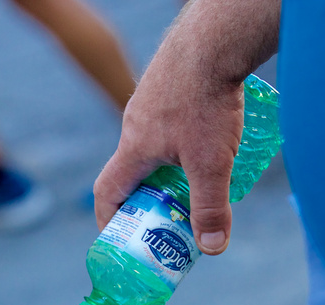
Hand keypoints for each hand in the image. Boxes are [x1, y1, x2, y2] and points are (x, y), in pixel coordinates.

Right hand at [94, 0, 279, 253]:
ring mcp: (151, 97)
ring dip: (163, 165)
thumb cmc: (207, 99)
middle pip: (130, 168)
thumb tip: (212, 249)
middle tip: (165, 215)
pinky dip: (179, 136)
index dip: (109, 219)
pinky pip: (167, 116)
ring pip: (151, 141)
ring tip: (192, 177)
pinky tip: (206, 135)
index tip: (119, 237)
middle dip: (144, 196)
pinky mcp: (170, 79)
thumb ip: (211, 207)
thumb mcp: (212, 163)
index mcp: (133, 148)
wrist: (216, 36)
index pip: (107, 192)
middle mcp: (135, 122)